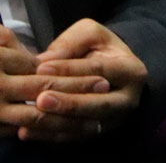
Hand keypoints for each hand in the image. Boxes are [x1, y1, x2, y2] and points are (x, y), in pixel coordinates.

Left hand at [20, 19, 146, 141]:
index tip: (40, 67)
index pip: (101, 70)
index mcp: (132, 71)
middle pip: (98, 103)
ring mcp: (114, 120)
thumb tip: (46, 60)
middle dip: (69, 103)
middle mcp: (128, 99)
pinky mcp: (96, 134)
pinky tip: (26, 131)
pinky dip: (48, 136)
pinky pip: (72, 138)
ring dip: (56, 122)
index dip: (71, 69)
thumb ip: (72, 42)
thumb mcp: (91, 34)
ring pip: (84, 125)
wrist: (109, 74)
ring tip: (30, 116)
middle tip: (40, 98)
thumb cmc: (99, 49)